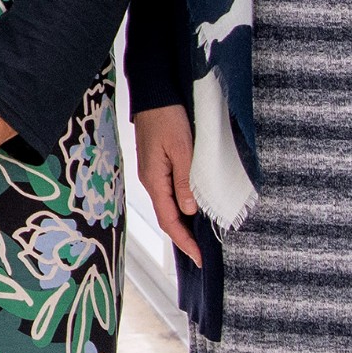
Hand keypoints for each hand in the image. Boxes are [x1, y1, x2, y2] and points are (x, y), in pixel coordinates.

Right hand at [132, 106, 199, 265]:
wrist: (154, 95)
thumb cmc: (167, 117)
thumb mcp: (182, 148)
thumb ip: (184, 180)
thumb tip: (189, 210)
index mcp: (154, 180)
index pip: (169, 220)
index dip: (184, 241)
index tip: (198, 257)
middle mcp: (151, 181)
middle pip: (167, 217)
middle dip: (183, 238)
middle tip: (200, 254)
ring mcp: (153, 174)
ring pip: (168, 206)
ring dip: (182, 224)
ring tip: (199, 238)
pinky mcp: (157, 166)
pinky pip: (168, 193)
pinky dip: (180, 207)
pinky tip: (191, 210)